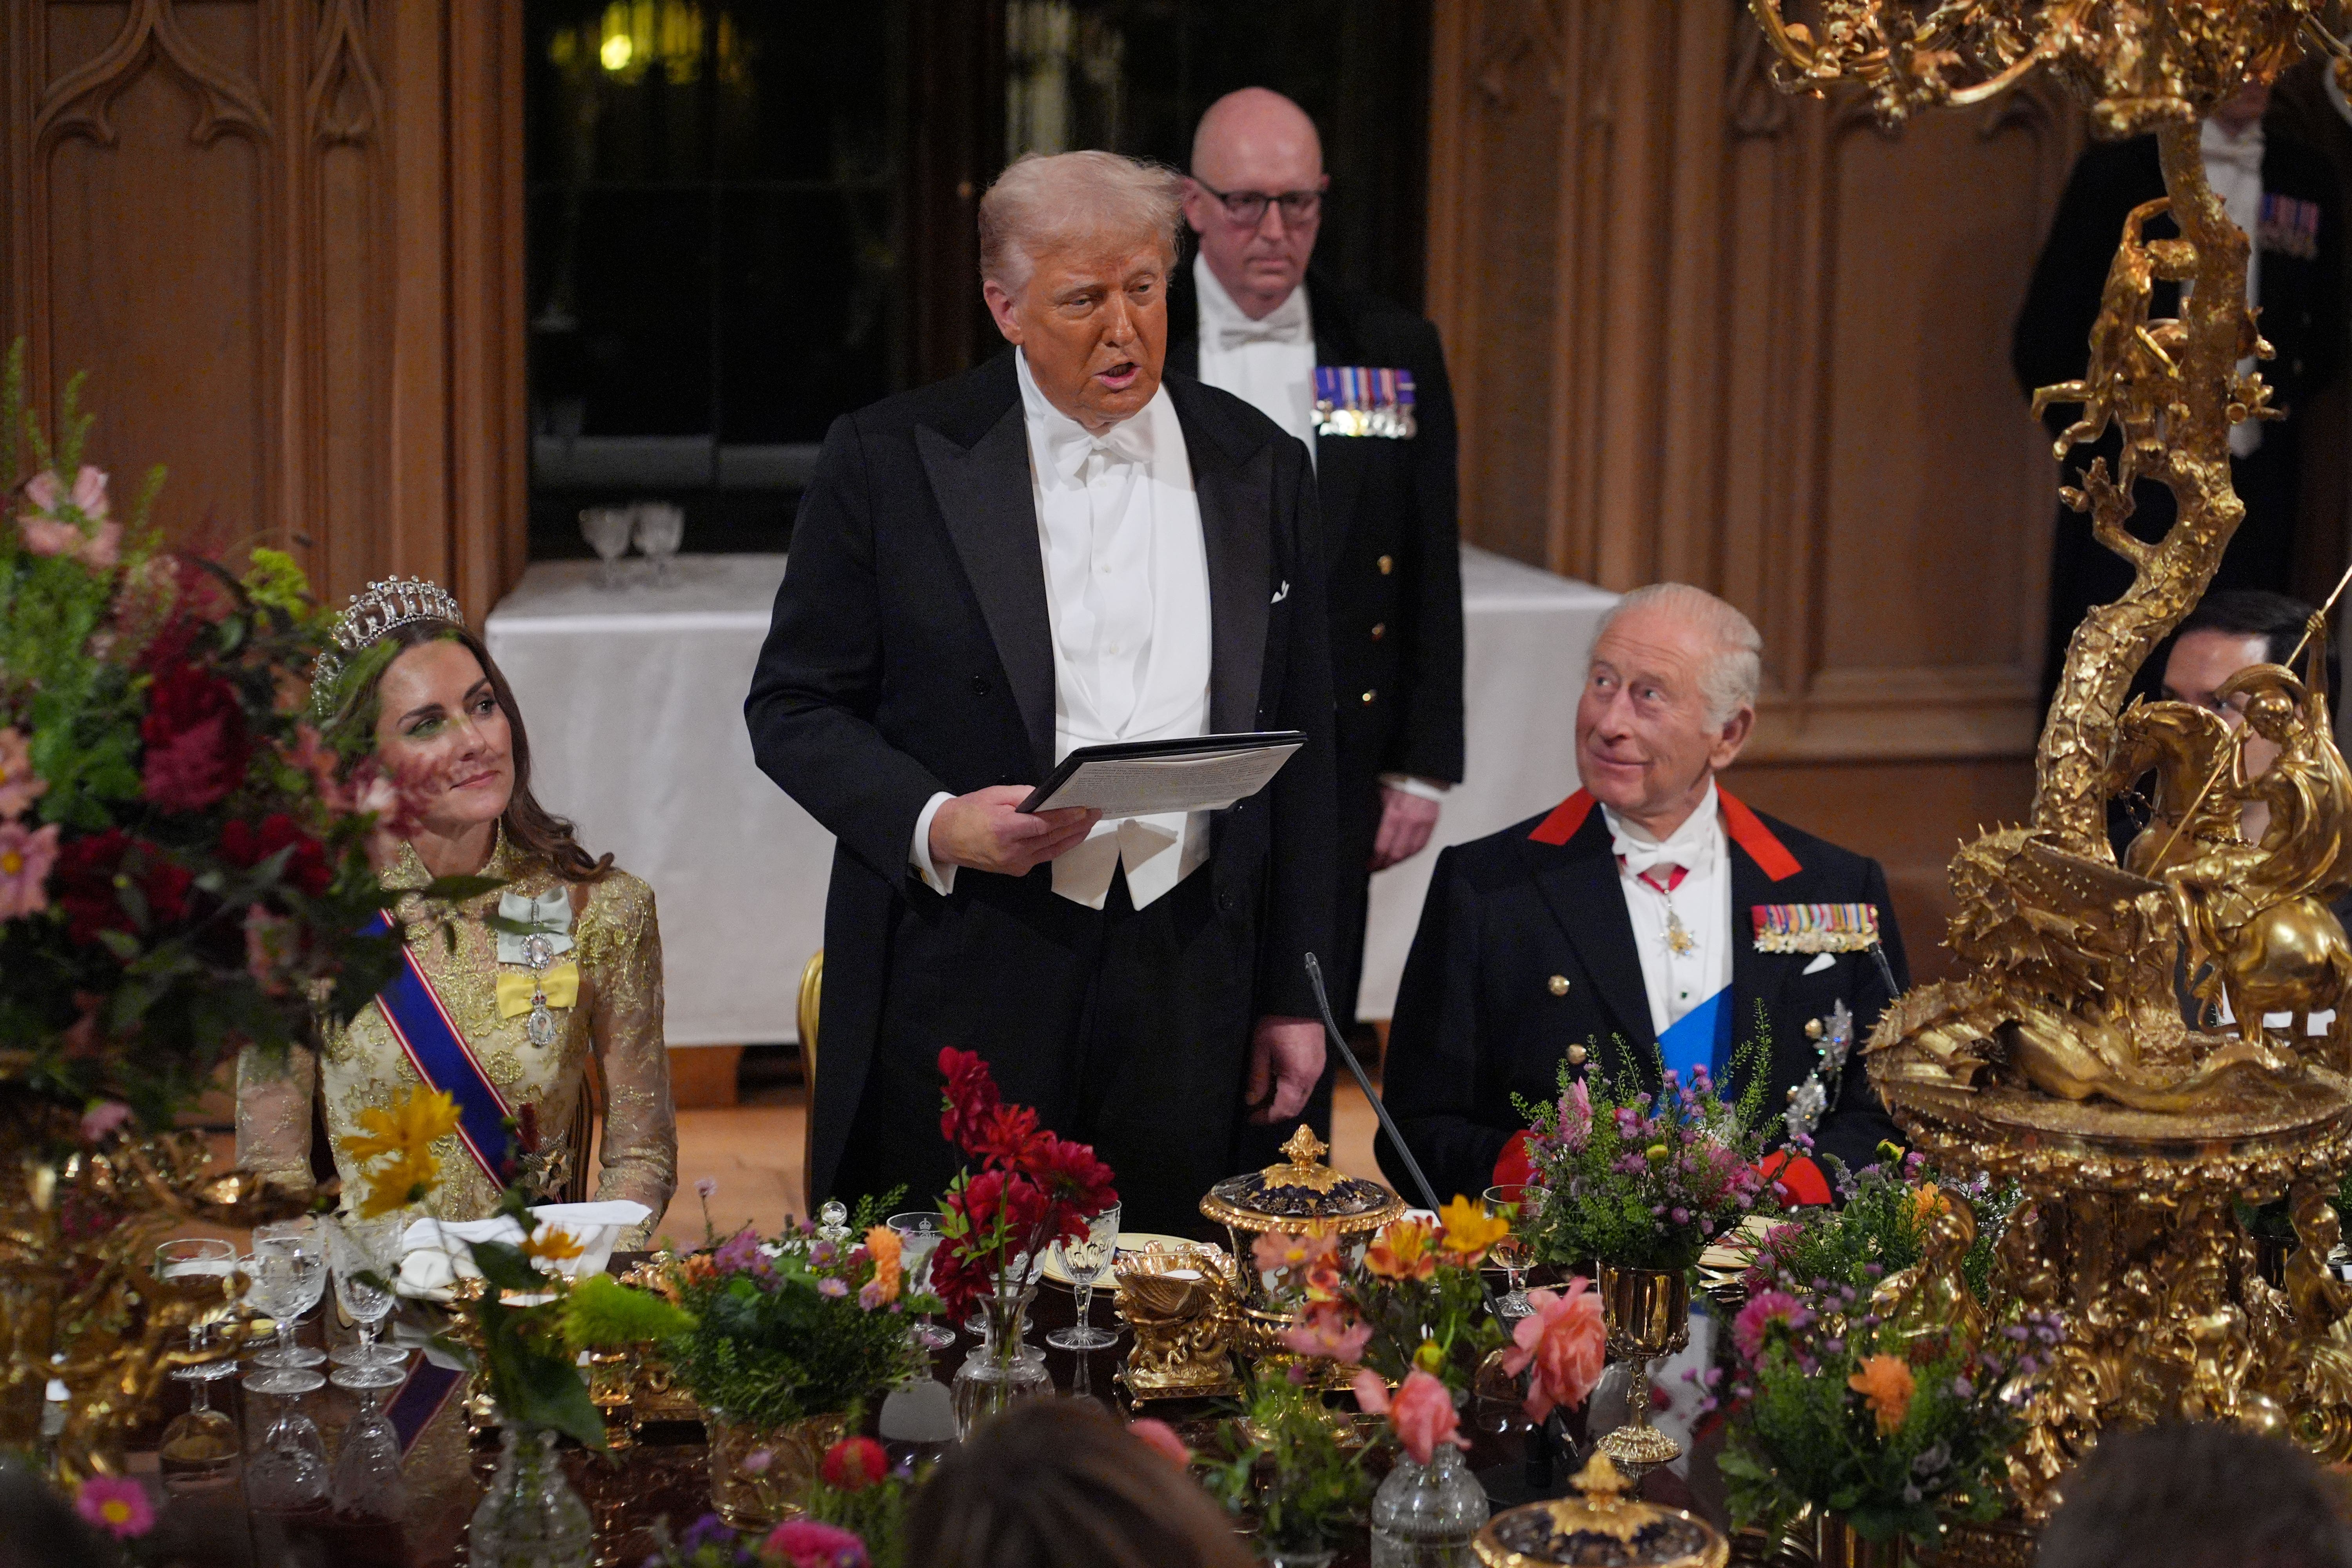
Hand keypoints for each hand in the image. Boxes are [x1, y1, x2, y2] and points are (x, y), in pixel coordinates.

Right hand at [929, 786, 1099, 875]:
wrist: (944, 838)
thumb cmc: (968, 812)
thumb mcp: (994, 796)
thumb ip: (1024, 795)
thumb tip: (1049, 796)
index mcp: (1004, 830)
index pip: (1045, 824)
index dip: (1067, 817)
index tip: (1085, 809)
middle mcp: (1012, 851)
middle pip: (1053, 838)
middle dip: (1077, 825)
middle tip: (1095, 813)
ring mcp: (1015, 864)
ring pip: (1052, 850)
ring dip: (1073, 837)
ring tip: (1089, 824)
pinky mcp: (1015, 870)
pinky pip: (1043, 857)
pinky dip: (1058, 846)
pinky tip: (1070, 836)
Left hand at [1246, 1016, 1326, 1123]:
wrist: (1297, 999)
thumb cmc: (1277, 1022)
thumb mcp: (1260, 1050)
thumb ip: (1257, 1079)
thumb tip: (1252, 1101)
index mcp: (1298, 1076)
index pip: (1284, 1109)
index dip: (1266, 1117)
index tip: (1251, 1118)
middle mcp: (1312, 1076)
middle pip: (1295, 1107)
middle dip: (1275, 1112)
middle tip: (1256, 1110)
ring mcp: (1317, 1068)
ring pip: (1301, 1096)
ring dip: (1283, 1101)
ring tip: (1263, 1095)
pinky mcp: (1318, 1061)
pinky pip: (1305, 1084)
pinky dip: (1291, 1089)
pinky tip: (1276, 1081)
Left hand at [1370, 786, 1441, 870]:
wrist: (1422, 772)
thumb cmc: (1399, 781)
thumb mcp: (1380, 795)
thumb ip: (1375, 815)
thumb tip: (1365, 834)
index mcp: (1393, 814)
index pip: (1382, 846)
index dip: (1374, 860)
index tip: (1368, 864)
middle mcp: (1409, 821)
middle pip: (1395, 854)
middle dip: (1383, 864)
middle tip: (1375, 868)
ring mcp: (1422, 824)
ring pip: (1409, 853)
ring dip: (1397, 862)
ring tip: (1387, 864)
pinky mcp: (1432, 823)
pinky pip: (1421, 846)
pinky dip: (1411, 854)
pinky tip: (1402, 857)